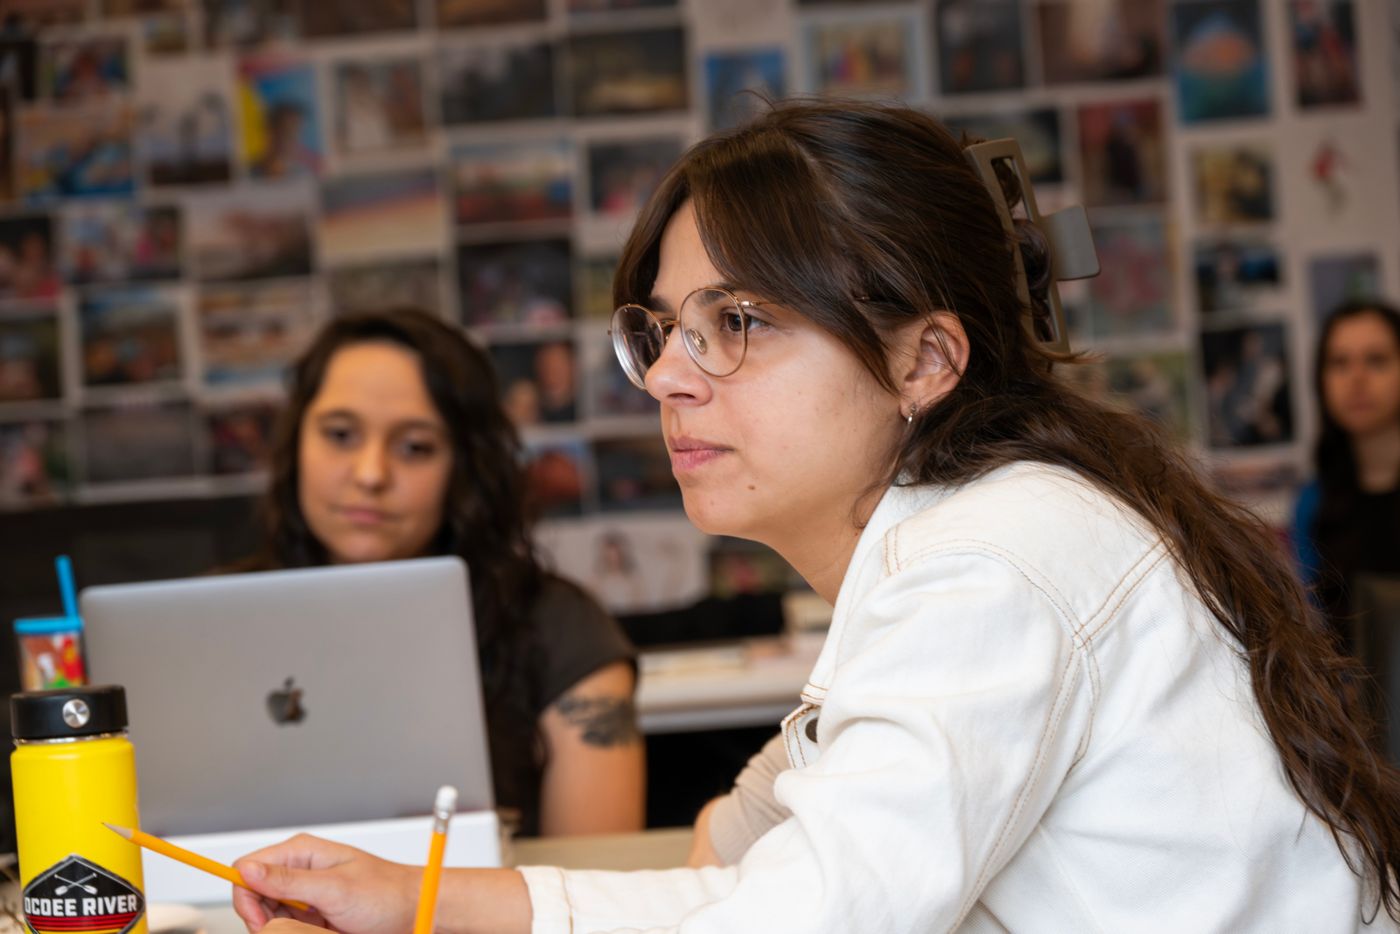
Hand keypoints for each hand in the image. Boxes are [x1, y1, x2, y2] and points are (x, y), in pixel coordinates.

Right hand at [231, 834, 416, 932]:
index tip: (261, 920)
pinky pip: (287, 929)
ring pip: (268, 918)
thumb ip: (288, 881)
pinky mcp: (310, 916)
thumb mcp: (334, 888)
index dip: (246, 897)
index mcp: (301, 852)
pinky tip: (323, 931)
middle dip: (266, 920)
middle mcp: (298, 871)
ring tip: (317, 928)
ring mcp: (304, 895)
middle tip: (295, 929)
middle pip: (253, 898)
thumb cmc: (385, 893)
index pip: (246, 869)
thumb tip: (248, 869)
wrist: (413, 910)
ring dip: (285, 930)